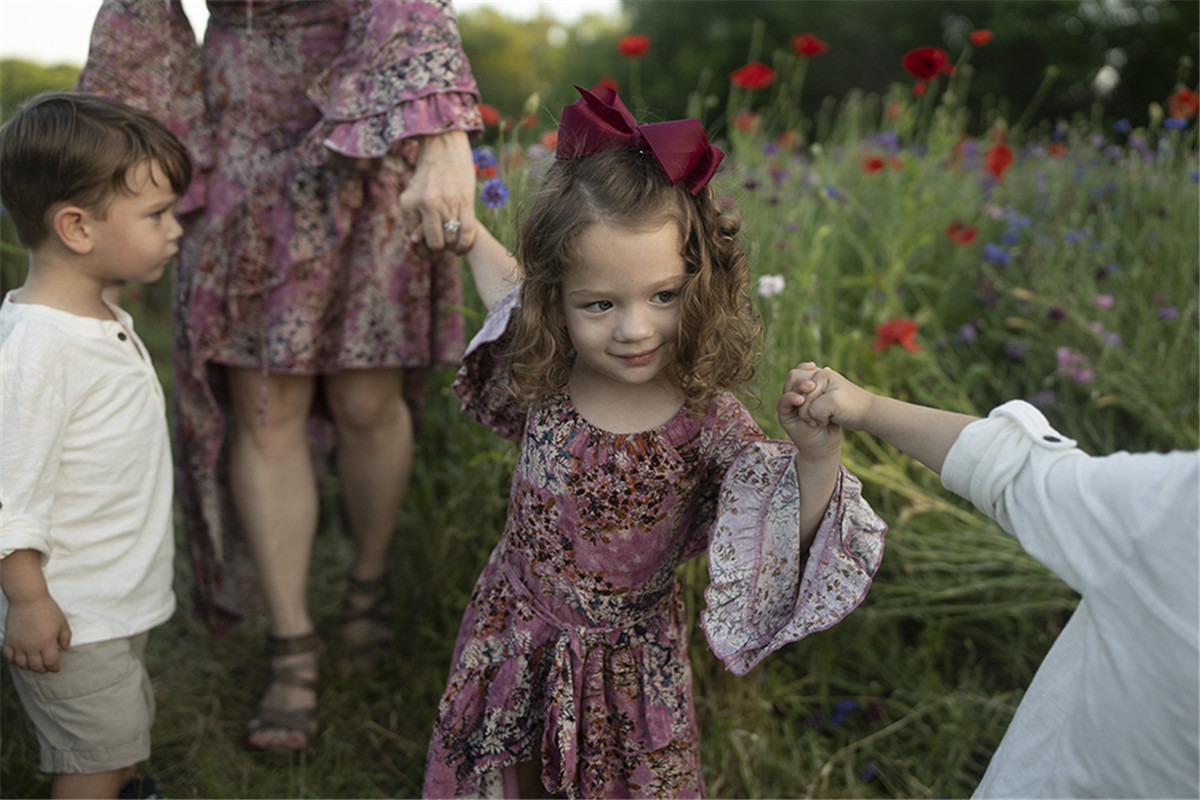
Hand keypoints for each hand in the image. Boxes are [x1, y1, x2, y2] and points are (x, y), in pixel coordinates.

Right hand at [3, 595, 70, 672]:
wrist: (27, 599)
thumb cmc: (47, 609)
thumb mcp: (62, 622)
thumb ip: (65, 636)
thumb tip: (65, 648)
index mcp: (46, 642)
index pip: (50, 662)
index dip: (54, 668)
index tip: (56, 668)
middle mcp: (31, 647)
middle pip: (36, 666)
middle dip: (43, 670)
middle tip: (47, 669)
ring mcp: (18, 645)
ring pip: (22, 665)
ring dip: (29, 668)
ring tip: (35, 665)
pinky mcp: (9, 641)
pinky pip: (9, 657)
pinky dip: (15, 662)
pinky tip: (20, 660)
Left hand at [401, 130, 477, 255]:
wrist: (444, 146)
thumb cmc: (428, 174)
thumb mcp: (413, 194)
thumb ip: (412, 218)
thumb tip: (414, 242)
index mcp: (409, 203)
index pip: (416, 240)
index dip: (424, 248)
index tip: (431, 246)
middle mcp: (426, 204)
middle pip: (435, 244)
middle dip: (441, 249)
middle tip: (444, 245)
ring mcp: (447, 202)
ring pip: (452, 239)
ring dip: (454, 246)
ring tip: (454, 244)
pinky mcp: (466, 200)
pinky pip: (467, 231)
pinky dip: (466, 242)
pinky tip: (463, 245)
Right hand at [777, 363, 841, 461]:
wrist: (827, 443)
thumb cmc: (832, 421)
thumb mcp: (831, 401)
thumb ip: (825, 386)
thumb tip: (826, 367)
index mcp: (805, 388)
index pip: (801, 371)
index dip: (805, 367)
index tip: (815, 366)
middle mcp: (795, 394)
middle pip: (792, 377)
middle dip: (802, 377)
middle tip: (813, 381)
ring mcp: (789, 405)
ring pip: (787, 387)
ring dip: (798, 386)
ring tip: (810, 387)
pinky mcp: (784, 415)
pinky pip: (782, 403)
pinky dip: (790, 398)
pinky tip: (800, 399)